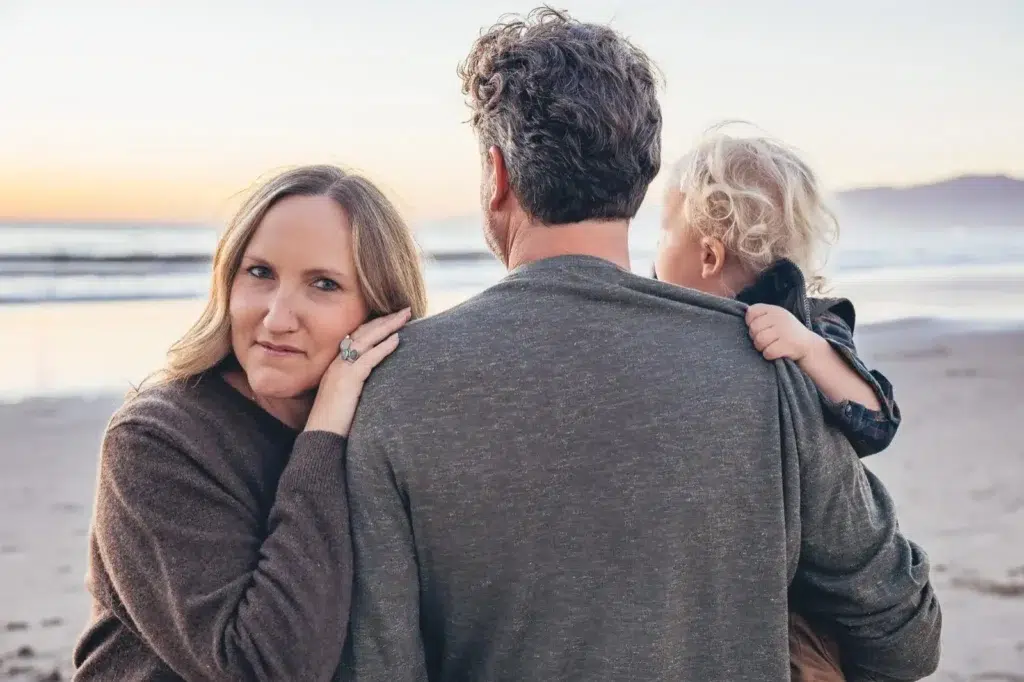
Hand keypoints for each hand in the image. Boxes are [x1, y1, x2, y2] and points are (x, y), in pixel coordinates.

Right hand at [304, 307, 411, 435]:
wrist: (321, 438)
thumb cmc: (335, 422)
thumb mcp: (347, 397)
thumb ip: (357, 385)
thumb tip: (375, 381)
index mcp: (336, 365)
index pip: (357, 337)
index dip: (375, 325)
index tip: (392, 317)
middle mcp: (337, 363)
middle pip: (363, 333)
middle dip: (385, 319)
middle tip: (404, 310)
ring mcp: (341, 370)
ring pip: (366, 340)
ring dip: (387, 326)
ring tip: (405, 316)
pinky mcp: (347, 380)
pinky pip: (368, 359)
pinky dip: (383, 347)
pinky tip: (397, 339)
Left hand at [745, 303, 821, 361]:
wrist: (809, 346)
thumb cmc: (786, 333)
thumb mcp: (776, 319)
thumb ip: (760, 317)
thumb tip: (742, 319)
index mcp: (774, 310)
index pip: (751, 312)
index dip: (750, 323)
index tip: (759, 329)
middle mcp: (780, 317)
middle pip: (753, 329)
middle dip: (755, 338)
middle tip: (766, 341)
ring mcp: (784, 330)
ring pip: (759, 341)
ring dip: (761, 348)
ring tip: (770, 347)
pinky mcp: (788, 344)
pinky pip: (768, 352)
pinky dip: (769, 355)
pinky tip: (777, 353)